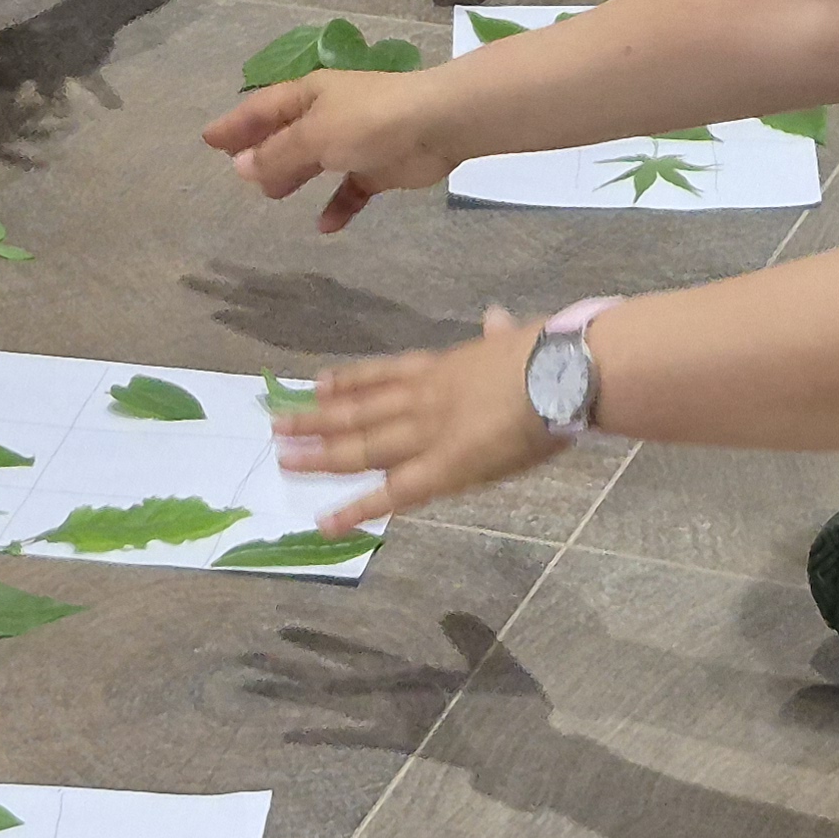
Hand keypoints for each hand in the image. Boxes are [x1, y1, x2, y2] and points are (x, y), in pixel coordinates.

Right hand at [204, 67, 457, 233]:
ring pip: (315, 160)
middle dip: (262, 151)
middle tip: (236, 172)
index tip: (208, 140)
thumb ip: (278, 153)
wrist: (437, 124)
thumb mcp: (315, 135)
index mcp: (310, 96)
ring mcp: (356, 140)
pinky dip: (337, 204)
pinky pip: (351, 188)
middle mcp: (330, 114)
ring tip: (271, 197)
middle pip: (287, 134)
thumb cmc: (370, 121)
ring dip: (293, 176)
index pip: (262, 109)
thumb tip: (240, 168)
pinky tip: (324, 226)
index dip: (235, 125)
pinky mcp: (379, 166)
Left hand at [272, 306, 559, 528]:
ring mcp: (425, 433)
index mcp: (442, 368)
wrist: (562, 372)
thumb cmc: (550, 355)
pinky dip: (356, 509)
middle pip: (358, 409)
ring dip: (318, 453)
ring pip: (360, 445)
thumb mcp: (516, 337)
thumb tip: (498, 315)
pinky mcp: (440, 469)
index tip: (318, 384)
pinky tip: (326, 522)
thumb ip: (500, 333)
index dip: (348, 381)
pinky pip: (390, 494)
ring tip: (282, 459)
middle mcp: (421, 398)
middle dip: (315, 418)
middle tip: (276, 422)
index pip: (384, 374)